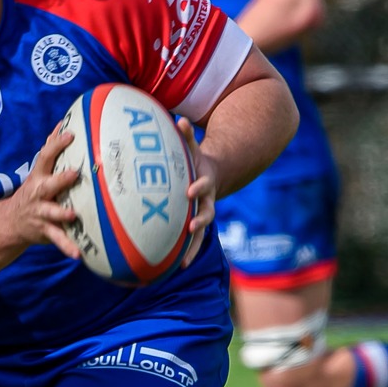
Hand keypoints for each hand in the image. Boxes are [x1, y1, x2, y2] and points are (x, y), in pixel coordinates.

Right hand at [9, 126, 81, 258]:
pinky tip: (78, 254)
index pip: (45, 156)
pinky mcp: (45, 232)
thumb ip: (51, 149)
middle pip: (48, 184)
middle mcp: (38, 194)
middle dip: (60, 179)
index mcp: (39, 177)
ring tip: (72, 215)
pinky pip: (58, 239)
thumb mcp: (39, 171)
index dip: (56, 145)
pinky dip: (67, 247)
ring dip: (61, 214)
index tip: (70, 134)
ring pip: (51, 213)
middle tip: (74, 173)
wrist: (11, 223)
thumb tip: (62, 123)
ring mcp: (41, 213)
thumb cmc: (34, 191)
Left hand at [179, 117, 217, 266]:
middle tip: (191, 227)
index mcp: (205, 182)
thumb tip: (181, 120)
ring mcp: (203, 214)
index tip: (190, 191)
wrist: (211, 175)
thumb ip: (187, 136)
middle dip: (199, 220)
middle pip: (206, 213)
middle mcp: (207, 201)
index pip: (203, 185)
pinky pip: (193, 242)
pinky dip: (187, 253)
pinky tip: (176, 266)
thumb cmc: (193, 160)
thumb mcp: (192, 147)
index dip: (199, 188)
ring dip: (193, 247)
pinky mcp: (196, 225)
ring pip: (200, 234)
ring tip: (183, 261)